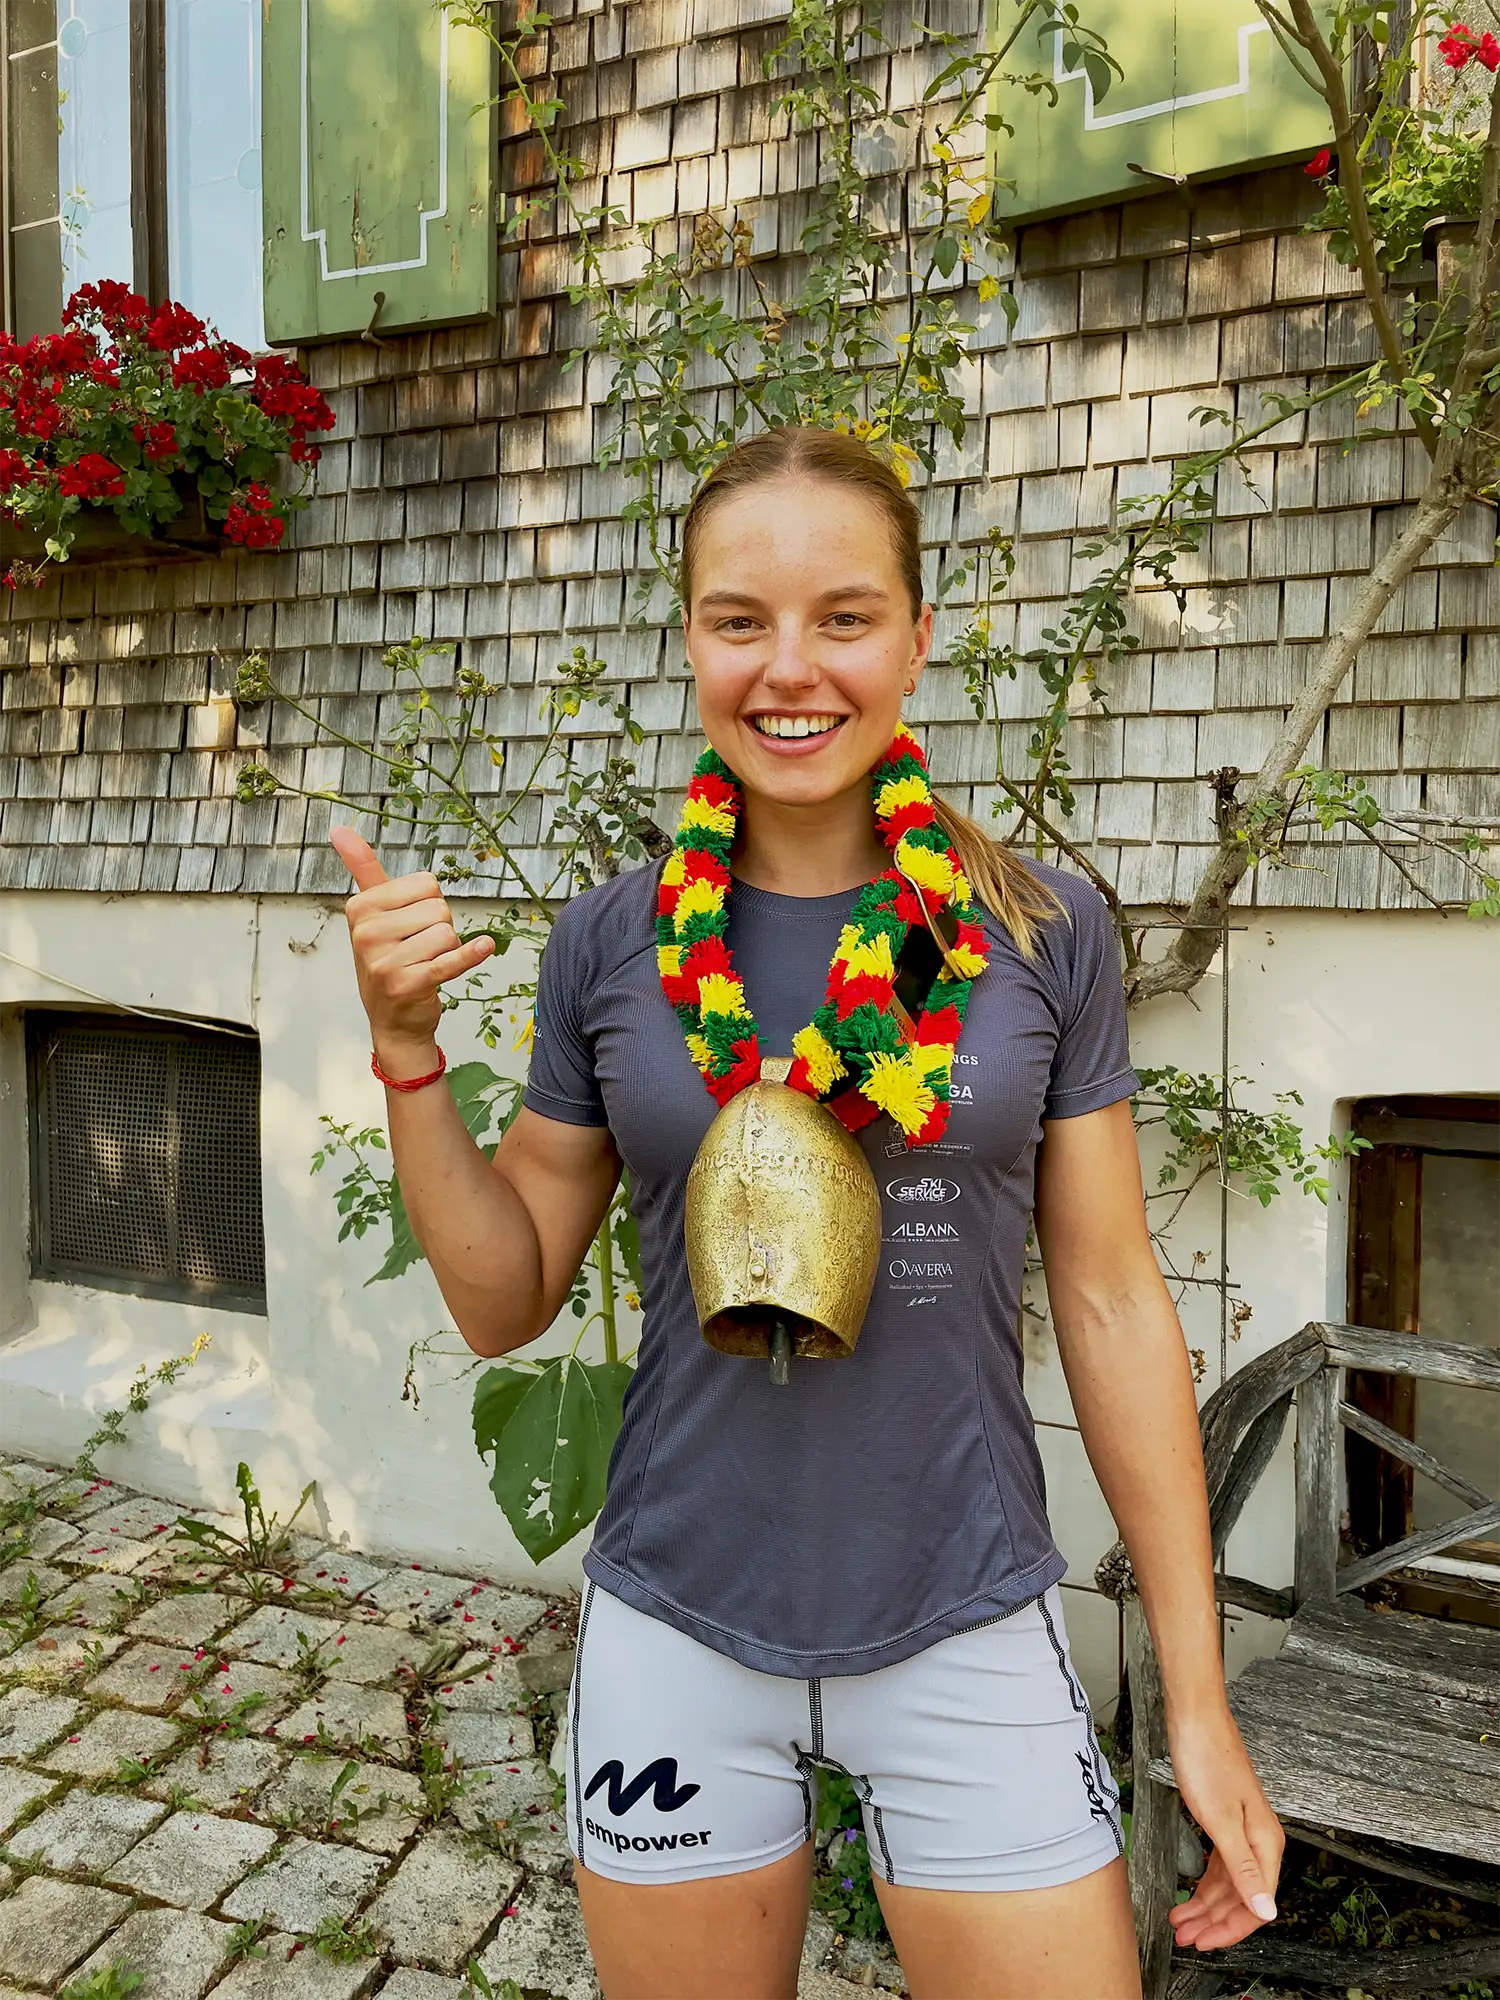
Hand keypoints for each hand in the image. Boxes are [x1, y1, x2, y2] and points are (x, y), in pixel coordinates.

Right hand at [331, 825, 494, 1074]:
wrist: (393, 1021)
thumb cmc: (387, 960)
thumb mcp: (372, 914)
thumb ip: (363, 870)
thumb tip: (340, 828)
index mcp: (360, 908)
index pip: (426, 884)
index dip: (429, 904)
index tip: (409, 926)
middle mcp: (366, 933)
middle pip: (439, 908)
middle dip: (440, 928)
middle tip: (419, 950)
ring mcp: (384, 961)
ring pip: (448, 933)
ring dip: (447, 950)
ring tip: (425, 964)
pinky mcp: (408, 984)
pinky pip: (451, 960)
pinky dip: (472, 954)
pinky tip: (484, 947)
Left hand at [1167, 1703, 1284, 1953]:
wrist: (1195, 1718)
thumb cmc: (1207, 1761)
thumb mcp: (1221, 1821)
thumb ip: (1244, 1869)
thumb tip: (1267, 1912)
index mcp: (1265, 1843)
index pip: (1255, 1903)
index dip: (1231, 1929)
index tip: (1204, 1944)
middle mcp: (1259, 1840)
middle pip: (1241, 1896)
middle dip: (1213, 1922)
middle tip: (1183, 1938)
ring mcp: (1242, 1829)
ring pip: (1227, 1881)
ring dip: (1205, 1905)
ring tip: (1180, 1922)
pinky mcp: (1225, 1818)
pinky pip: (1219, 1862)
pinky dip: (1204, 1881)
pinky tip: (1190, 1893)